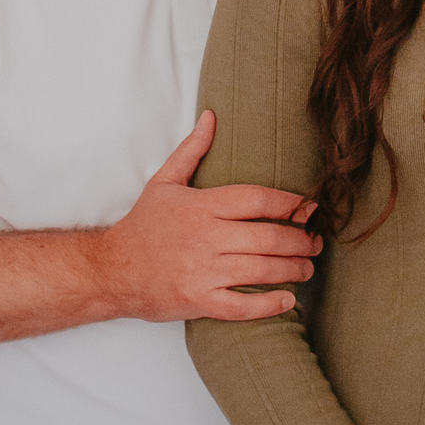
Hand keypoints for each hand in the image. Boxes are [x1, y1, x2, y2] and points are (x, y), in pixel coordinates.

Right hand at [101, 111, 319, 322]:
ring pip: (261, 270)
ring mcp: (202, 271)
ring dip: (293, 270)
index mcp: (201, 206)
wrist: (110, 270)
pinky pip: (242, 306)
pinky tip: (288, 301)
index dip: (290, 204)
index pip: (257, 200)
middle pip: (268, 237)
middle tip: (315, 242)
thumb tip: (211, 117)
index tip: (309, 208)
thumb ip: (192, 150)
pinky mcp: (198, 301)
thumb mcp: (164, 182)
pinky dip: (269, 305)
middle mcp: (205, 238)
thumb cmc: (142, 226)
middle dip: (300, 241)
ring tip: (307, 268)